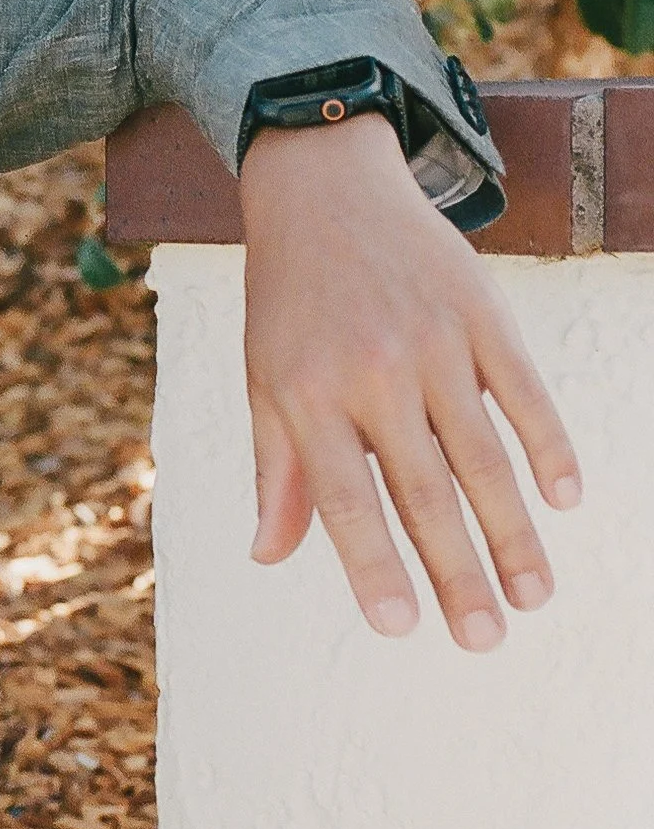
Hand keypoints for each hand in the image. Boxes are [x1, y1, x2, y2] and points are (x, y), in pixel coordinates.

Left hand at [240, 111, 580, 648]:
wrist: (324, 189)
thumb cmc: (289, 301)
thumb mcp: (265, 378)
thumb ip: (277, 469)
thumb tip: (270, 556)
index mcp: (308, 396)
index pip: (348, 500)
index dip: (375, 566)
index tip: (401, 627)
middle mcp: (372, 374)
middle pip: (423, 491)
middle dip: (457, 572)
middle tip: (485, 639)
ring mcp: (434, 343)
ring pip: (482, 455)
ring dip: (513, 531)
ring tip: (533, 595)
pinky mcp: (482, 315)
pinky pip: (523, 392)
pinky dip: (548, 445)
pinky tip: (563, 500)